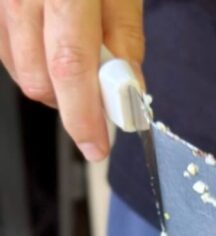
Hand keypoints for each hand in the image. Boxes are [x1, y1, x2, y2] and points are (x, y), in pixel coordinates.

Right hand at [0, 0, 143, 160]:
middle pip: (36, 75)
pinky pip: (3, 42)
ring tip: (78, 58)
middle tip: (99, 99)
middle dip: (69, 102)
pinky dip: (30, 55)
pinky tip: (51, 40)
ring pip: (15, 64)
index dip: (83, 116)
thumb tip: (127, 89)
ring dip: (50, 80)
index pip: (68, 66)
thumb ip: (123, 33)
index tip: (98, 146)